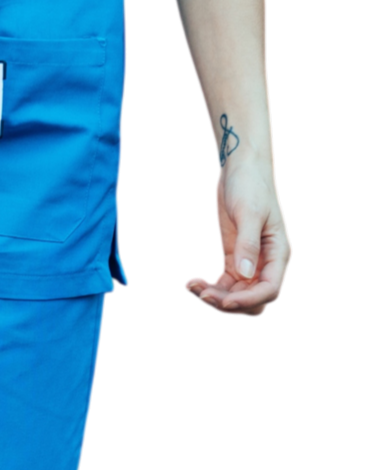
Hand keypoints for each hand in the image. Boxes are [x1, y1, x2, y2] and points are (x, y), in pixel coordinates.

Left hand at [184, 158, 290, 316]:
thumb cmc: (251, 186)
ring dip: (217, 296)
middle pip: (253, 298)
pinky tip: (193, 282)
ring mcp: (249, 261)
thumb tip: (245, 275)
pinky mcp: (234, 256)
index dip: (248, 299)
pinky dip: (212, 286)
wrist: (241, 168)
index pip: (268, 289)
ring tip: (192, 287)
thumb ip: (248, 244)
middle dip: (229, 301)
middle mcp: (266, 263)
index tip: (224, 301)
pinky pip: (226, 282)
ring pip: (237, 293)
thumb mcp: (249, 214)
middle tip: (202, 293)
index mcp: (278, 255)